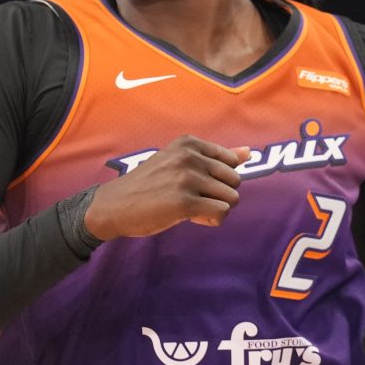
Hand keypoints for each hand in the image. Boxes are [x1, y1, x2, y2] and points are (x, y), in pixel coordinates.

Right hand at [84, 135, 251, 239]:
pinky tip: (192, 218)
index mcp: (189, 143)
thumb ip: (216, 157)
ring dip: (216, 209)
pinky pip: (221, 213)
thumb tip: (250, 153)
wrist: (114, 205)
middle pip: (235, 180)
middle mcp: (190, 156)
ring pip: (232, 198)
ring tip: (192, 209)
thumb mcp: (179, 162)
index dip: (218, 180)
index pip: (232, 162)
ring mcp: (187, 178)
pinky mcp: (185, 202)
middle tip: (196, 200)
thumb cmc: (148, 185)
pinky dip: (212, 220)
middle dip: (221, 195)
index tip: (197, 186)